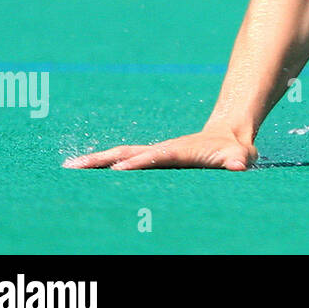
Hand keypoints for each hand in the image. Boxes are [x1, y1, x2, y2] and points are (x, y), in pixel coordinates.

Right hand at [63, 126, 256, 170]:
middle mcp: (161, 150)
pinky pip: (122, 161)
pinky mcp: (150, 158)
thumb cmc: (234, 151)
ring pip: (119, 156)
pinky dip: (102, 165)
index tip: (118, 172)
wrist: (228, 135)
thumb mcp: (240, 156)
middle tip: (74, 167)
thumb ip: (239, 160)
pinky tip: (83, 172)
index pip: (155, 158)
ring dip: (95, 162)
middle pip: (127, 154)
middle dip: (102, 160)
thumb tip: (239, 166)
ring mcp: (153, 153)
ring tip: (68, 168)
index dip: (139, 164)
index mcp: (179, 151)